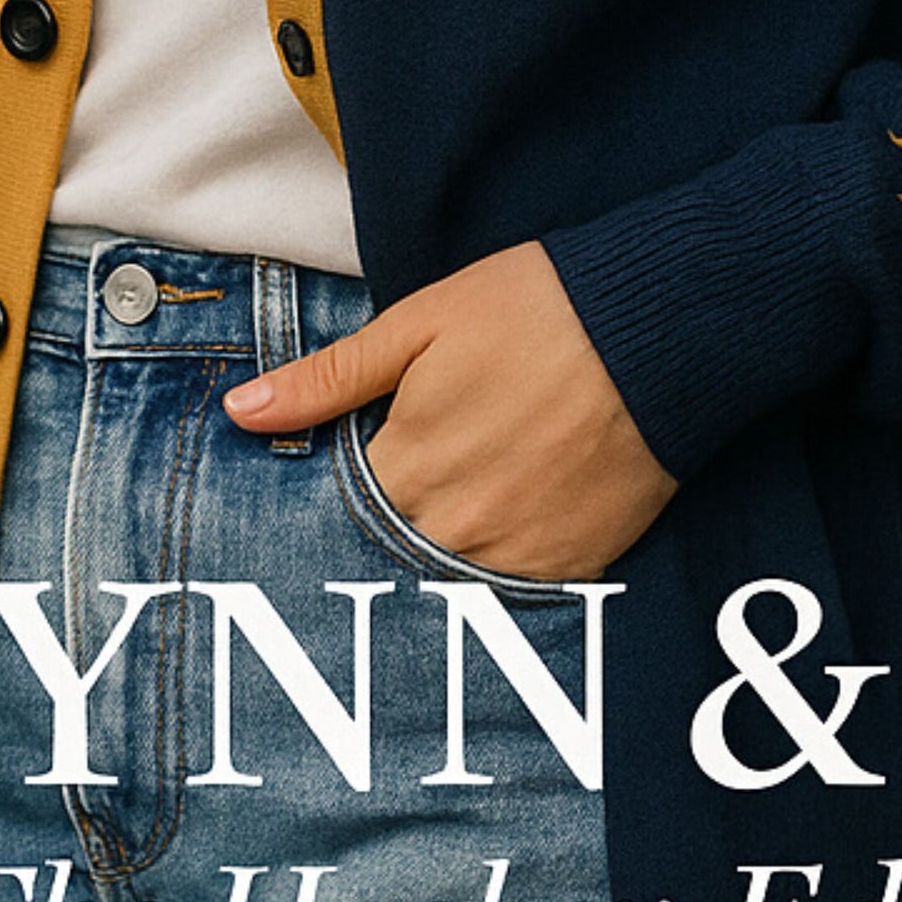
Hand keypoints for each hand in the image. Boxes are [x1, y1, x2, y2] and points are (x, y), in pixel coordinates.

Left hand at [225, 239, 673, 582]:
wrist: (658, 327)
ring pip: (451, 577)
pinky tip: (525, 505)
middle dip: (399, 517)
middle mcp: (455, 528)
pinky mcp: (575, 566)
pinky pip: (518, 591)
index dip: (357, 479)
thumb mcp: (418, 325)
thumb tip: (242, 411)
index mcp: (407, 467)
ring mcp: (517, 554)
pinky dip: (509, 558)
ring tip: (481, 484)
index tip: (375, 456)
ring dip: (450, 542)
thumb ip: (328, 380)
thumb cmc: (535, 309)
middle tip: (437, 467)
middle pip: (395, 548)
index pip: (344, 509)